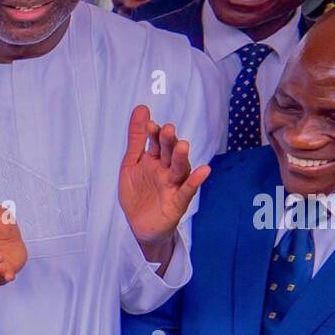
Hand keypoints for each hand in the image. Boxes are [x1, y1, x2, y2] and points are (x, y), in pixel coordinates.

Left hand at [118, 105, 209, 261]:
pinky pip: (187, 190)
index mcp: (154, 159)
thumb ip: (136, 139)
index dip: (153, 133)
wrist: (139, 225)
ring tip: (183, 145)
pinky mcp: (178, 202)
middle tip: (168, 129)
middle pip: (169, 153)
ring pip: (179, 169)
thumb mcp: (130, 164)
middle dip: (169, 141)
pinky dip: (195, 181)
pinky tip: (204, 170)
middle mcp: (166, 169)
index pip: (156, 142)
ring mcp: (173, 185)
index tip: (149, 124)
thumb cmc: (137, 193)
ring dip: (182, 157)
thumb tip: (141, 108)